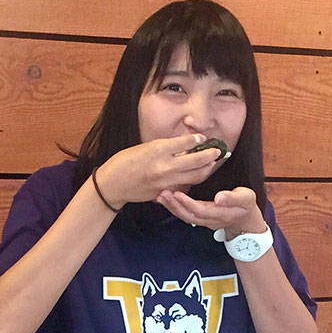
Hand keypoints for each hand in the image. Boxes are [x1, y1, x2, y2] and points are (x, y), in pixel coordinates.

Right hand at [93, 133, 225, 206]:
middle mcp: (164, 166)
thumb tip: (185, 144)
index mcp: (158, 150)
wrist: (113, 184)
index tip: (204, 139)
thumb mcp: (145, 147)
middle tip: (218, 151)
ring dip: (207, 169)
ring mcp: (165, 182)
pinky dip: (192, 180)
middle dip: (211, 156)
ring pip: (195, 176)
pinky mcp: (164, 193)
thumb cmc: (125, 162)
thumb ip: (166, 147)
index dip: (199, 140)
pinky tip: (197, 175)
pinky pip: (184, 186)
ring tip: (213, 163)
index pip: (187, 143)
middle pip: (197, 161)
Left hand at [157, 186, 267, 237]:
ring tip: (160, 196)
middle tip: (162, 193)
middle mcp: (209, 220)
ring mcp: (204, 221)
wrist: (246, 223)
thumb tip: (219, 197)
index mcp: (220, 213)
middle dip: (174, 205)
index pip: (200, 210)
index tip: (176, 193)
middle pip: (188, 215)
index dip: (187, 203)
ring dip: (172, 207)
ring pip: (185, 216)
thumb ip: (233, 198)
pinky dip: (175, 208)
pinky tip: (167, 199)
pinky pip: (185, 215)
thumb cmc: (247, 207)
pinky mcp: (200, 219)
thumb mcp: (246, 199)